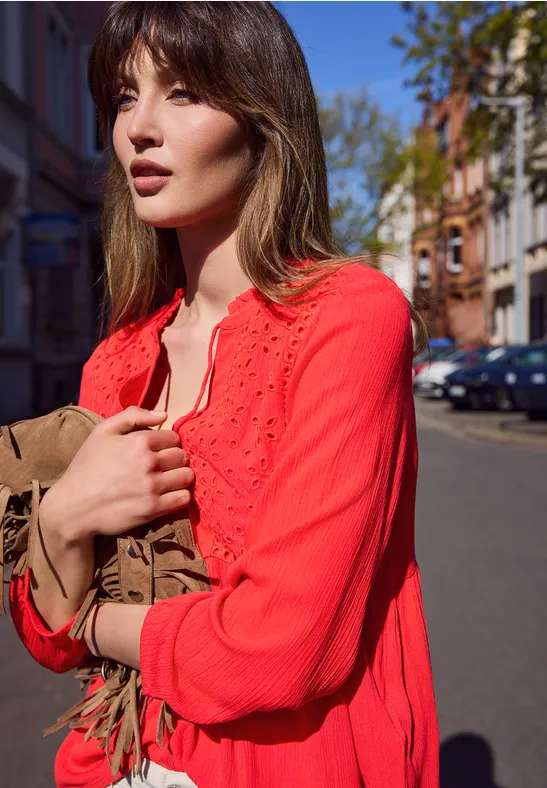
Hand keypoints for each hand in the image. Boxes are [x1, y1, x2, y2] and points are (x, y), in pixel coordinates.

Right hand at [40, 407, 193, 541]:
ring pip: (187, 476)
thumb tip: (164, 415)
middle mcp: (148, 463)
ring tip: (167, 479)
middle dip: (175, 458)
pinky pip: (184, 498)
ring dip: (180, 476)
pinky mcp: (153, 509)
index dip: (167, 442)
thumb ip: (133, 416)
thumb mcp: (102, 431)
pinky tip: (167, 494)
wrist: (73, 506)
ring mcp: (152, 487)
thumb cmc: (87, 466)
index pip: (173, 437)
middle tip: (163, 465)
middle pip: (182, 456)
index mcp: (138, 441)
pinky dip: (180, 495)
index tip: (157, 450)